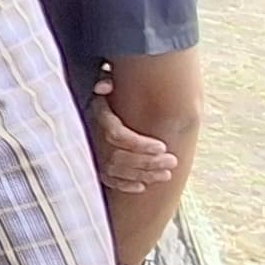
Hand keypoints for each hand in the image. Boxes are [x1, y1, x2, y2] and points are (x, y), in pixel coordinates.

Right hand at [91, 79, 180, 193]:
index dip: (139, 144)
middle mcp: (92, 136)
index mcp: (96, 115)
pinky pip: (107, 180)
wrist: (93, 103)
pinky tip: (142, 186)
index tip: (162, 146)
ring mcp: (92, 152)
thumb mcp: (105, 78)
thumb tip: (105, 87)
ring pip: (116, 170)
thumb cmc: (108, 90)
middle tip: (172, 161)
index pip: (116, 134)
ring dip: (143, 175)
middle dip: (148, 162)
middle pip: (119, 156)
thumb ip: (107, 79)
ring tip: (166, 174)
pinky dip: (124, 185)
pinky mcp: (94, 163)